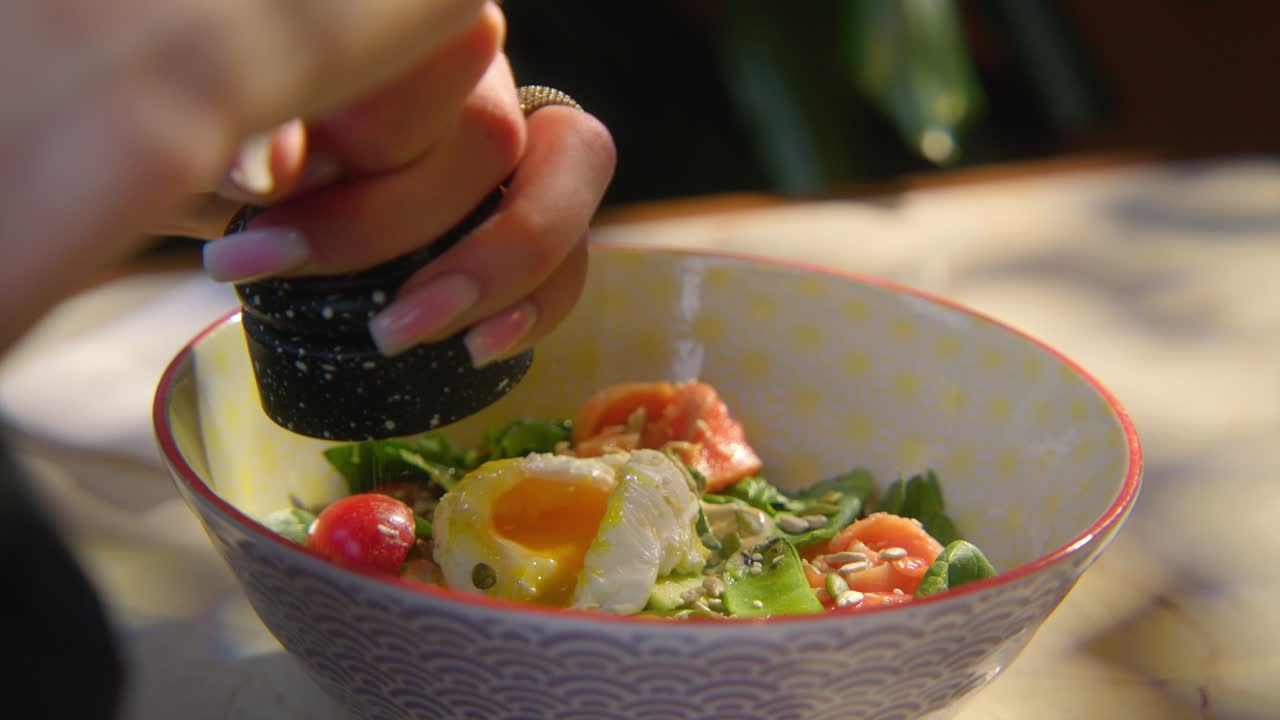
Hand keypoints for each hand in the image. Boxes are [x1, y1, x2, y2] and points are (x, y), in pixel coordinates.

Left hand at [0, 0, 615, 365]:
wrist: (282, 181)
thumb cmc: (256, 144)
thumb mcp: (237, 129)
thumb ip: (253, 133)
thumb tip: (268, 173)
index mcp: (423, 39)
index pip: (431, 67)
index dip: (363, 135)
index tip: (267, 188)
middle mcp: (490, 82)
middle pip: (490, 138)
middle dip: (384, 222)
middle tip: (278, 267)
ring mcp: (534, 150)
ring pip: (564, 194)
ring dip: (482, 273)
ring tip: (391, 332)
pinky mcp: (549, 224)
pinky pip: (573, 264)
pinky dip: (533, 311)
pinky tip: (476, 349)